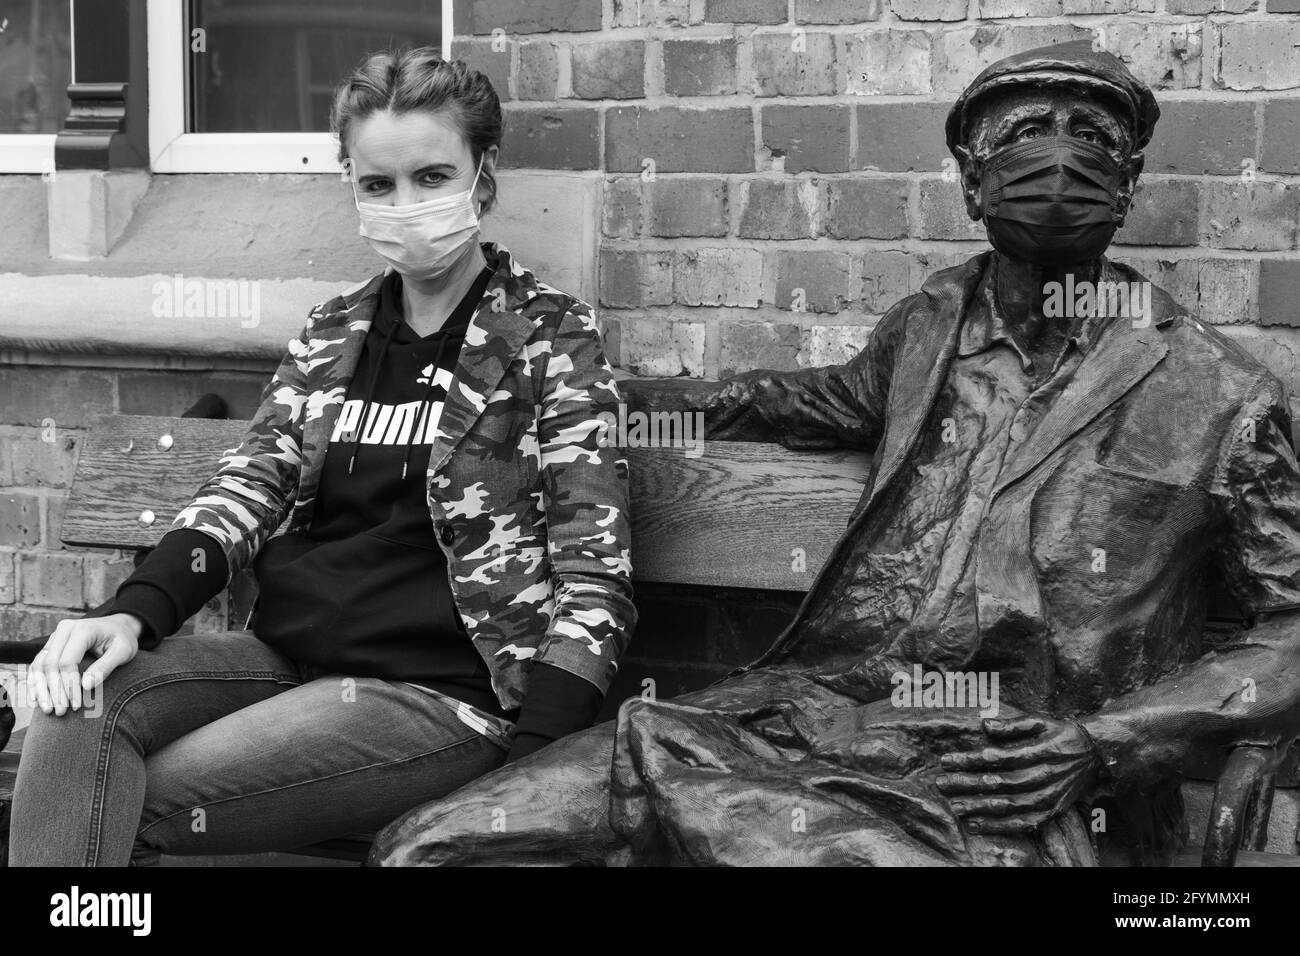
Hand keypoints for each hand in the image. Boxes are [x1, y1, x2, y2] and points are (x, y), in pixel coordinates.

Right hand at [28, 614, 140, 716]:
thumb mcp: (124, 651)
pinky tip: (36, 700)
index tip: (76, 705)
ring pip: (39, 665)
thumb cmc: (122, 640)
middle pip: (50, 664)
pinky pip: (37, 664)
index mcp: (83, 629)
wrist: (118, 627)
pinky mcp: (51, 645)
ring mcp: (55, 637)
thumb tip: (86, 686)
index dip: (69, 685)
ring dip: (41, 689)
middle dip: (54, 691)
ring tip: (48, 710)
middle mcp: (64, 630)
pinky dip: (36, 682)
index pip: (67, 661)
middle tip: (60, 712)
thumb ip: (106, 666)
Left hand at [935, 716, 1098, 834]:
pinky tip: (975, 824)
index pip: (998, 758)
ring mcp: (1049, 797)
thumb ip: (1011, 724)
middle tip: (941, 783)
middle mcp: (1044, 776)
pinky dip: (998, 826)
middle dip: (967, 785)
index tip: (945, 760)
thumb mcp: (1039, 721)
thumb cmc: (1059, 733)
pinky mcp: (1052, 811)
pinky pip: (1023, 824)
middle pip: (999, 784)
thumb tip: (984, 725)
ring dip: (978, 808)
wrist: (1095, 753)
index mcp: (1039, 751)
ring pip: (1009, 807)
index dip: (969, 760)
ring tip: (954, 806)